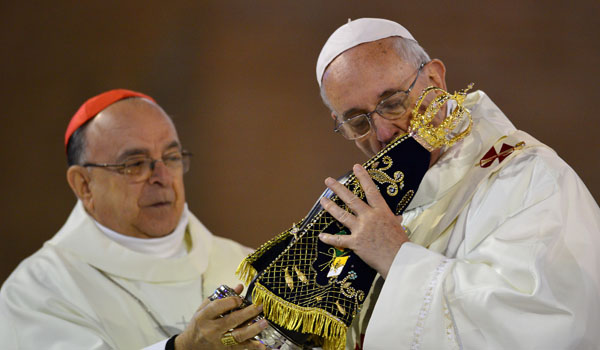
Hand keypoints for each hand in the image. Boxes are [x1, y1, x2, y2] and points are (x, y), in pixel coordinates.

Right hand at [175, 284, 266, 348]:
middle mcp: (211, 329)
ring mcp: (219, 341)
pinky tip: (261, 345)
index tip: (240, 298)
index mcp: (204, 317)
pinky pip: (241, 347)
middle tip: (259, 306)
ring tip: (264, 322)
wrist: (190, 346)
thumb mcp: (204, 309)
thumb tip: (239, 287)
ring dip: (253, 329)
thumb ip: (221, 297)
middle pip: (231, 320)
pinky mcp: (226, 349)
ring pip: (238, 335)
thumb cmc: (199, 325)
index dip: (230, 302)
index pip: (217, 307)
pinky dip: (252, 346)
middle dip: (247, 313)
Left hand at [318, 164, 408, 278]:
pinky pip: (339, 240)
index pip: (371, 190)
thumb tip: (396, 217)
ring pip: (342, 215)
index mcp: (381, 211)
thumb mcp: (398, 227)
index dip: (363, 178)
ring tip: (322, 200)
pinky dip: (329, 238)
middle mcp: (369, 217)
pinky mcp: (355, 243)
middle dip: (338, 189)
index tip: (355, 167)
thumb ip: (393, 220)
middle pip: (351, 199)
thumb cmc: (400, 243)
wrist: (399, 259)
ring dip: (331, 207)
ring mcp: (361, 229)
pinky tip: (321, 236)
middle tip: (328, 180)